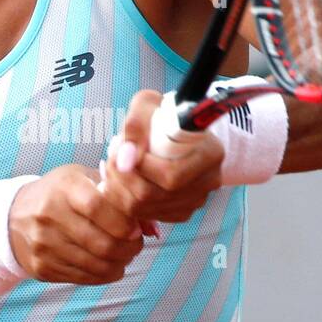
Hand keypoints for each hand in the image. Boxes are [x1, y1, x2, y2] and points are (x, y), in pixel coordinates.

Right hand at [8, 164, 145, 284]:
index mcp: (63, 188)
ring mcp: (43, 245)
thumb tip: (152, 229)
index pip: (98, 207)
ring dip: (119, 264)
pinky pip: (83, 278)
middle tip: (136, 245)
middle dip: (129, 249)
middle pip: (101, 243)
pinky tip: (109, 265)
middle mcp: (49, 216)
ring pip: (95, 265)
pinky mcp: (42, 267)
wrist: (13, 217)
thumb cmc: (60, 194)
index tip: (135, 229)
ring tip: (125, 255)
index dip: (123, 222)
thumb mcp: (84, 181)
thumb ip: (119, 199)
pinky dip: (104, 275)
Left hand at [100, 90, 224, 223]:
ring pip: (146, 209)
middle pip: (156, 195)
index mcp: (210, 153)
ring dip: (119, 190)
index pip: (170, 175)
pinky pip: (147, 216)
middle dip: (122, 179)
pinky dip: (126, 201)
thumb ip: (136, 125)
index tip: (121, 148)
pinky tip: (122, 183)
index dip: (139, 167)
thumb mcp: (147, 105)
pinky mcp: (182, 212)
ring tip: (113, 168)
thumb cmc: (162, 115)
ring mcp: (196, 200)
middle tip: (111, 159)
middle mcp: (208, 181)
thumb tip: (125, 158)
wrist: (176, 129)